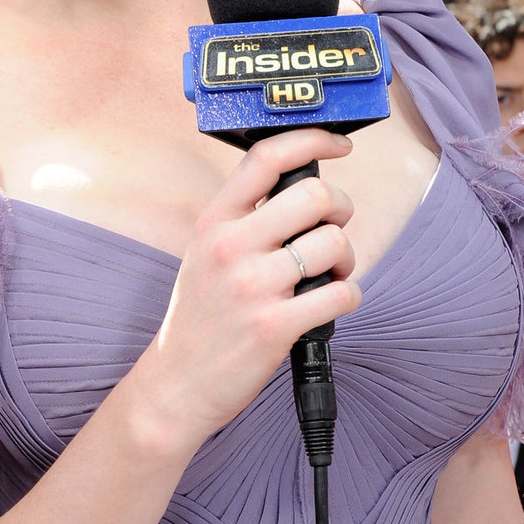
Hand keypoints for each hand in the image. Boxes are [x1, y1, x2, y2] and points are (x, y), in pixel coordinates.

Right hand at [150, 128, 359, 446]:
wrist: (176, 384)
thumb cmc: (200, 317)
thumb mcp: (205, 252)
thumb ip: (244, 218)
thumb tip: (304, 188)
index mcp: (214, 221)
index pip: (267, 157)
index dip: (313, 139)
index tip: (340, 144)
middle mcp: (231, 246)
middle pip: (315, 194)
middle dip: (340, 210)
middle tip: (331, 231)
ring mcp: (252, 286)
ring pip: (334, 243)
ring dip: (346, 259)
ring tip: (329, 275)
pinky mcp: (275, 326)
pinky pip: (342, 293)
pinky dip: (348, 296)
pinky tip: (330, 303)